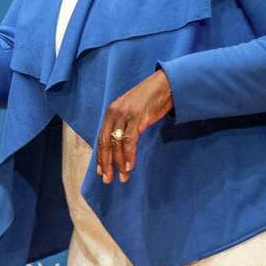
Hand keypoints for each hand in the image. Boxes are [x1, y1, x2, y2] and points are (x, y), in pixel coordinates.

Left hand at [95, 69, 173, 184]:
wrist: (164, 85)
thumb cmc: (150, 100)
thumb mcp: (132, 111)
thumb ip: (124, 125)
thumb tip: (119, 144)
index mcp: (111, 112)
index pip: (101, 138)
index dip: (101, 156)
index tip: (100, 171)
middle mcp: (114, 113)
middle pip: (105, 142)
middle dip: (106, 163)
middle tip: (107, 179)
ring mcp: (125, 115)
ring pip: (117, 144)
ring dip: (119, 163)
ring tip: (123, 177)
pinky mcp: (137, 117)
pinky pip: (130, 140)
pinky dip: (129, 155)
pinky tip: (130, 166)